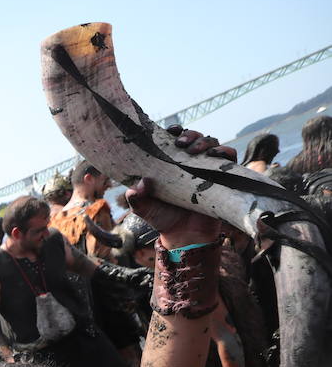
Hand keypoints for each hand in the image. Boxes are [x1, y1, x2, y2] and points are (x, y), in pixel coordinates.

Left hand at [125, 127, 234, 248]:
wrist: (184, 236)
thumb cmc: (162, 218)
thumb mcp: (144, 207)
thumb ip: (137, 197)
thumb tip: (140, 184)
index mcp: (171, 164)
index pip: (174, 140)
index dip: (174, 131)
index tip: (170, 130)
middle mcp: (190, 163)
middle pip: (195, 138)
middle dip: (190, 135)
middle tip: (181, 143)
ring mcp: (207, 169)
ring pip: (212, 144)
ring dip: (205, 141)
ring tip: (195, 150)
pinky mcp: (223, 177)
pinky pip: (229, 159)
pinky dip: (225, 152)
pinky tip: (216, 155)